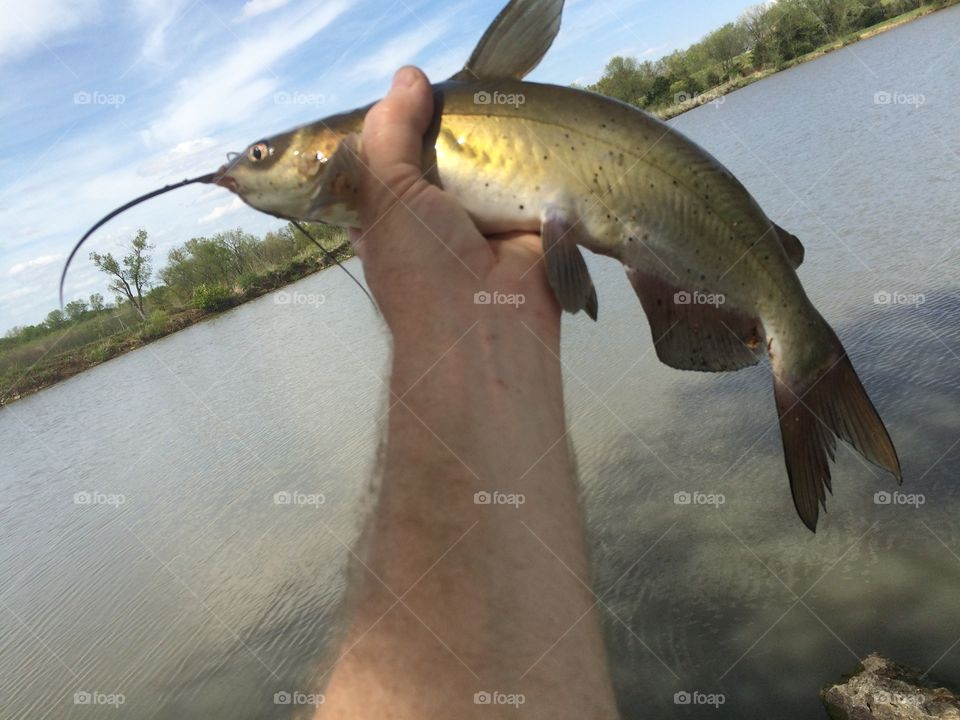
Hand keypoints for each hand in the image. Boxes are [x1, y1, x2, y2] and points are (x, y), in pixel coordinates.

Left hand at [350, 66, 559, 348]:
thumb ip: (390, 132)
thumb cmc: (423, 266)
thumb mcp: (387, 191)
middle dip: (448, 127)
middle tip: (460, 94)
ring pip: (485, 161)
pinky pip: (530, 178)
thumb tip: (408, 77)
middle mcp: (433, 218)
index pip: (384, 160)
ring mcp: (482, 220)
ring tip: (499, 106)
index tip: (407, 92)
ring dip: (493, 140)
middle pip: (438, 153)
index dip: (392, 126)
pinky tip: (532, 134)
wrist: (489, 325)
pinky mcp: (527, 222)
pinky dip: (533, 160)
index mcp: (389, 216)